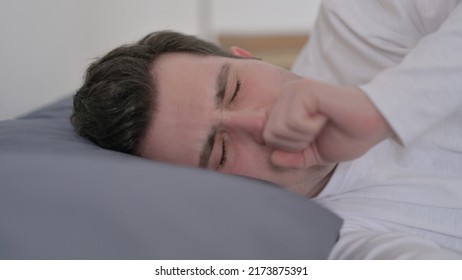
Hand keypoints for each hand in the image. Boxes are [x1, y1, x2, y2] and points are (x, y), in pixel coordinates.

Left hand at [263, 79, 392, 167]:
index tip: (310, 140)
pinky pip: (293, 122)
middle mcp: (286, 94)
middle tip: (318, 132)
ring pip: (278, 129)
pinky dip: (311, 128)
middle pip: (269, 135)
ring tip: (322, 124)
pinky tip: (325, 117)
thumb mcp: (313, 154)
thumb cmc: (347, 135)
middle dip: (296, 144)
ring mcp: (294, 90)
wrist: (376, 122)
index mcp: (285, 107)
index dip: (288, 149)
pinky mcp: (305, 89)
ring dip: (304, 136)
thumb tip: (273, 158)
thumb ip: (291, 156)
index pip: (266, 137)